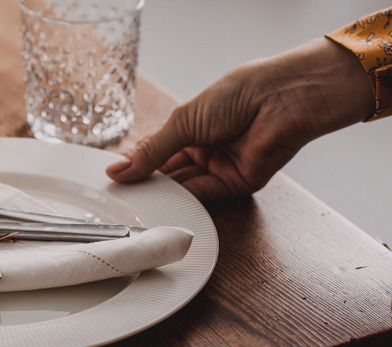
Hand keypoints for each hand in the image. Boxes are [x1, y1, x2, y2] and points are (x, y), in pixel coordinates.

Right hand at [106, 37, 373, 199]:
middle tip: (120, 197)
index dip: (137, 164)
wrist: (278, 100)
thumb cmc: (236, 96)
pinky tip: (163, 205)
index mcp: (192, 126)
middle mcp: (206, 147)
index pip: (157, 150)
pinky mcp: (237, 184)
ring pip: (184, 187)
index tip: (114, 178)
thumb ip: (151, 151)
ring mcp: (221, 166)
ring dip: (162, 195)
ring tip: (136, 203)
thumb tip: (118, 170)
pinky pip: (205, 196)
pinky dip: (184, 201)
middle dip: (147, 183)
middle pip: (169, 172)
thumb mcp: (183, 122)